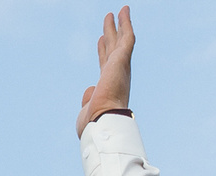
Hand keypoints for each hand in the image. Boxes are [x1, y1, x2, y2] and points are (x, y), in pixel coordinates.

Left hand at [76, 7, 135, 135]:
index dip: (103, 51)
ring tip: (114, 12)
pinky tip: (124, 11)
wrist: (103, 122)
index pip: (105, 64)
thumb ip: (88, 98)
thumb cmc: (95, 123)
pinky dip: (126, 23)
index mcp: (109, 85)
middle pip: (113, 48)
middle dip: (111, 34)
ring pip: (119, 40)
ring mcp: (120, 67)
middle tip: (109, 19)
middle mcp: (116, 75)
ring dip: (117, 25)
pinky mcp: (122, 60)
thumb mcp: (88, 109)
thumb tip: (90, 91)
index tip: (100, 40)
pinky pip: (127, 37)